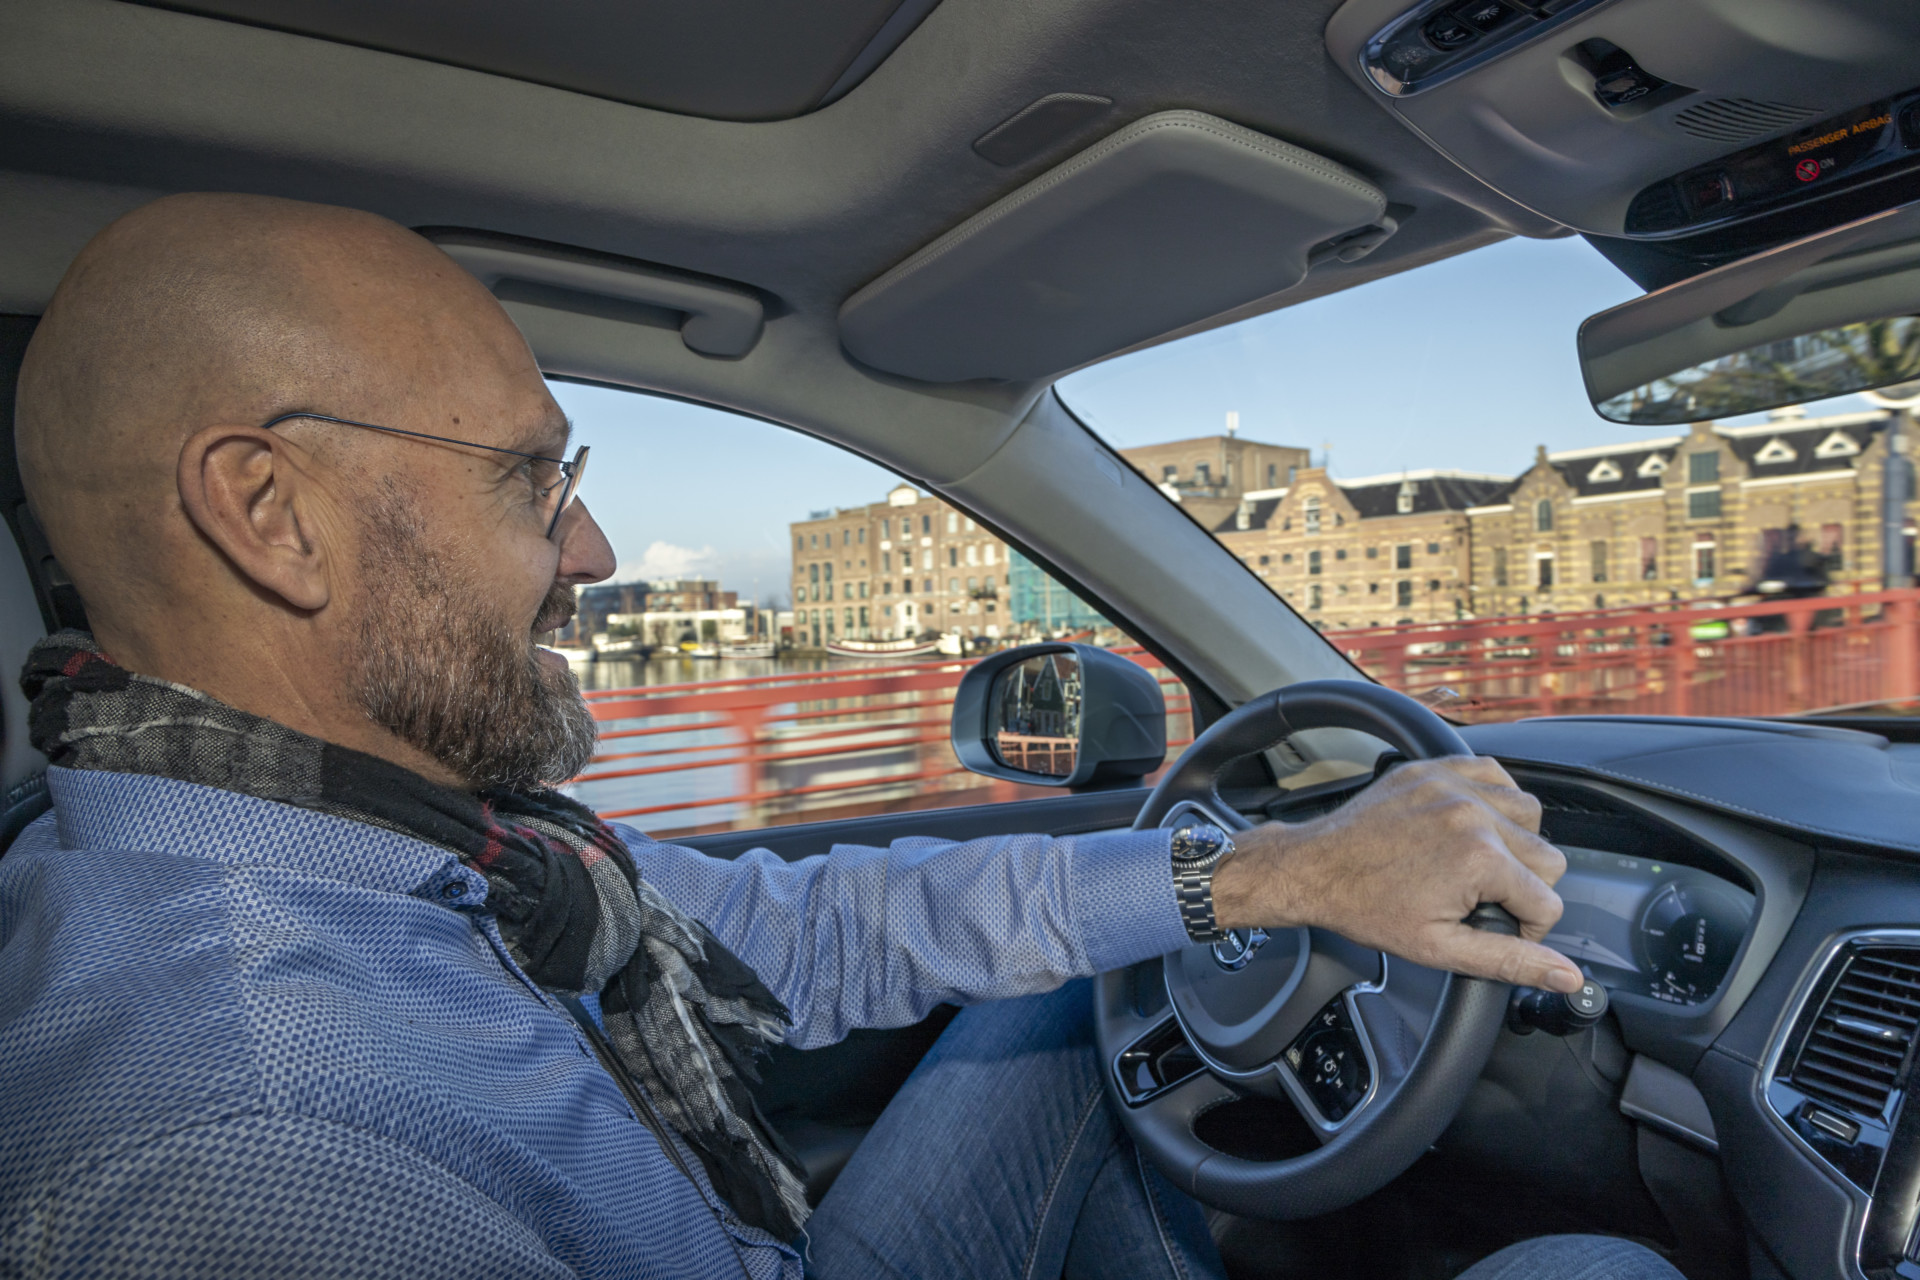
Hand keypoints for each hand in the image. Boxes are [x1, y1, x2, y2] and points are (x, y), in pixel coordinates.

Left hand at [1210, 757, 1584, 992]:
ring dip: (1514, 841)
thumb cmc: (1367, 908)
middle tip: (1478, 898)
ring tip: (1475, 863)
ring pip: (1529, 812)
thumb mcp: (1441, 948)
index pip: (1548, 900)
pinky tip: (1471, 825)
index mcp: (1481, 858)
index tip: (1493, 926)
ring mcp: (1453, 783)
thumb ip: (1511, 960)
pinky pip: (1494, 774)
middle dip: (1522, 885)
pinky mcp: (1435, 767)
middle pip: (1547, 855)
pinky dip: (1493, 798)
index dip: (1526, 925)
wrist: (1315, 868)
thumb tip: (1566, 975)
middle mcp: (1474, 812)